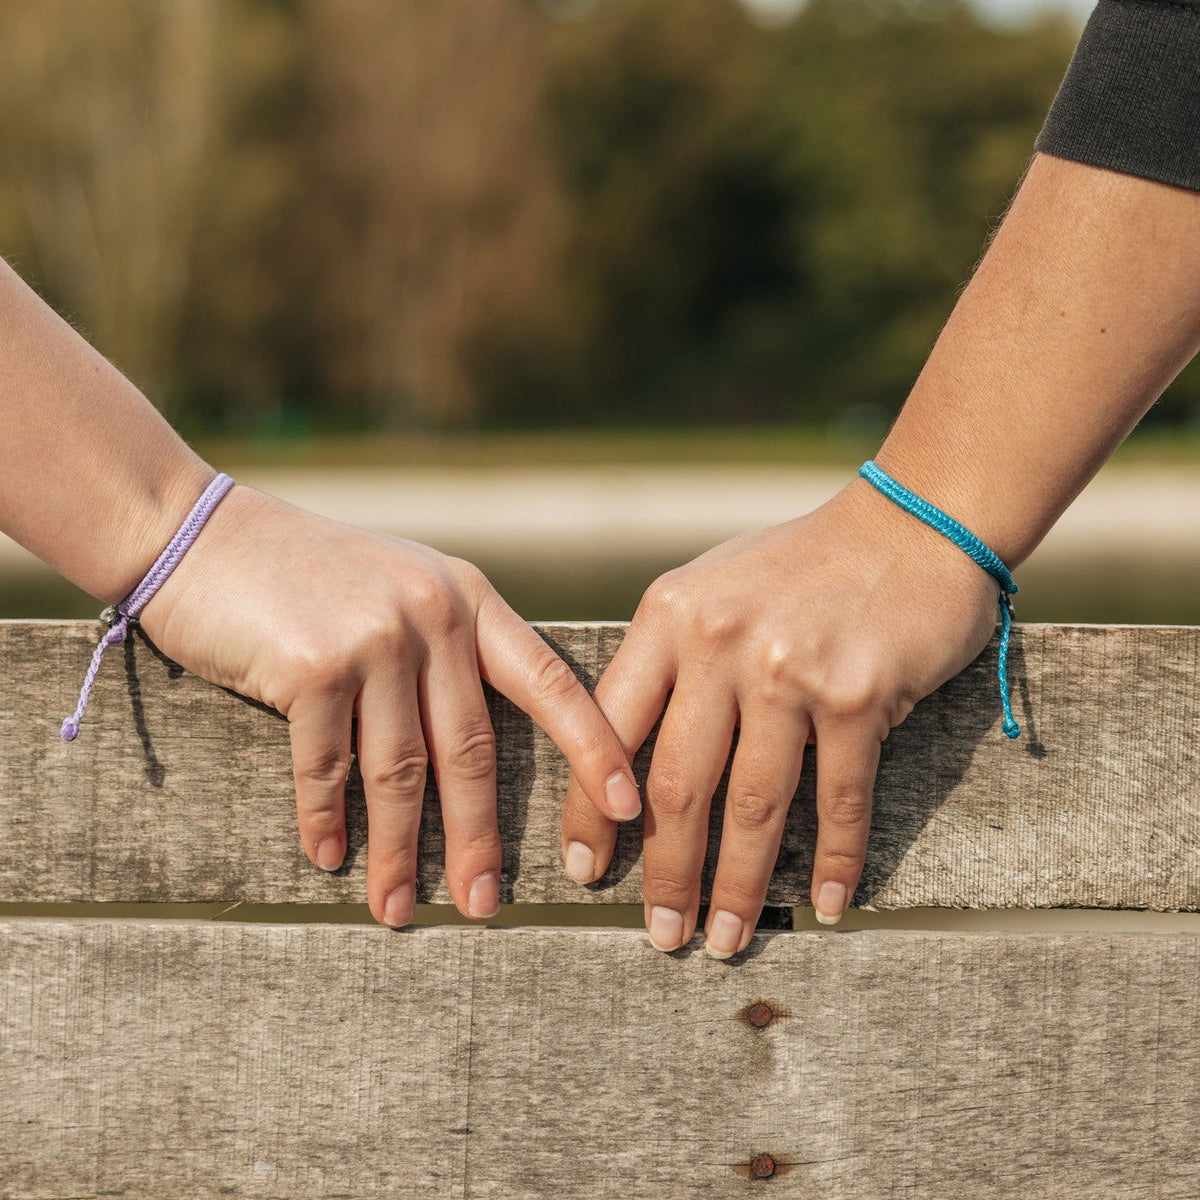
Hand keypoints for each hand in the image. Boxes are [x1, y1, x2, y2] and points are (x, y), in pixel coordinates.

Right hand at [138, 484, 640, 926]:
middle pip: (472, 750)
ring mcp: (374, 638)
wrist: (200, 532)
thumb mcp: (401, 586)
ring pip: (400, 771)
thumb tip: (477, 749)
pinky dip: (328, 820)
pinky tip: (331, 857)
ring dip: (400, 852)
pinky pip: (327, 767)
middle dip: (479, 838)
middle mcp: (433, 615)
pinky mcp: (311, 665)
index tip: (630, 810)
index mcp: (468, 599)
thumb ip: (447, 647)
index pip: (552, 683)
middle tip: (485, 906)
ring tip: (397, 910)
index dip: (596, 749)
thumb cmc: (306, 572)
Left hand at [560, 476, 999, 955]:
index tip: (585, 873)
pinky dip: (833, 862)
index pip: (609, 732)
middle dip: (665, 874)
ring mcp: (789, 670)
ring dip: (737, 886)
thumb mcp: (711, 590)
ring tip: (724, 939)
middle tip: (660, 936)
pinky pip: (838, 800)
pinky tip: (825, 906)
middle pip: (676, 785)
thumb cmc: (801, 566)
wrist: (910, 524)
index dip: (591, 813)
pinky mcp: (858, 696)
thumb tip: (621, 758)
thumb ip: (666, 659)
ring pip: (752, 806)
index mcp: (669, 617)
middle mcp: (719, 643)